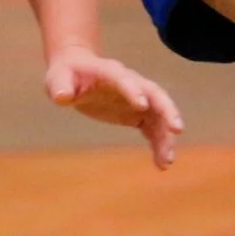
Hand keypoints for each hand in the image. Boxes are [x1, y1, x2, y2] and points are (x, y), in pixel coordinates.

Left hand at [46, 45, 182, 168]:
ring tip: (166, 161)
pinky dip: (159, 143)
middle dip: (167, 110)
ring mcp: (137, 98)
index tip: (141, 105)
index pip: (124, 79)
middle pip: (155, 94)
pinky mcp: (137, 113)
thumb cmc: (66, 74)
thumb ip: (60, 87)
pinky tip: (161, 163)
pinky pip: (153, 128)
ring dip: (165, 136)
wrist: (78, 71)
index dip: (133, 90)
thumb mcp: (58, 79)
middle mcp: (130, 83)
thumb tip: (62, 97)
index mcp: (109, 72)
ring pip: (159, 115)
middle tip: (177, 129)